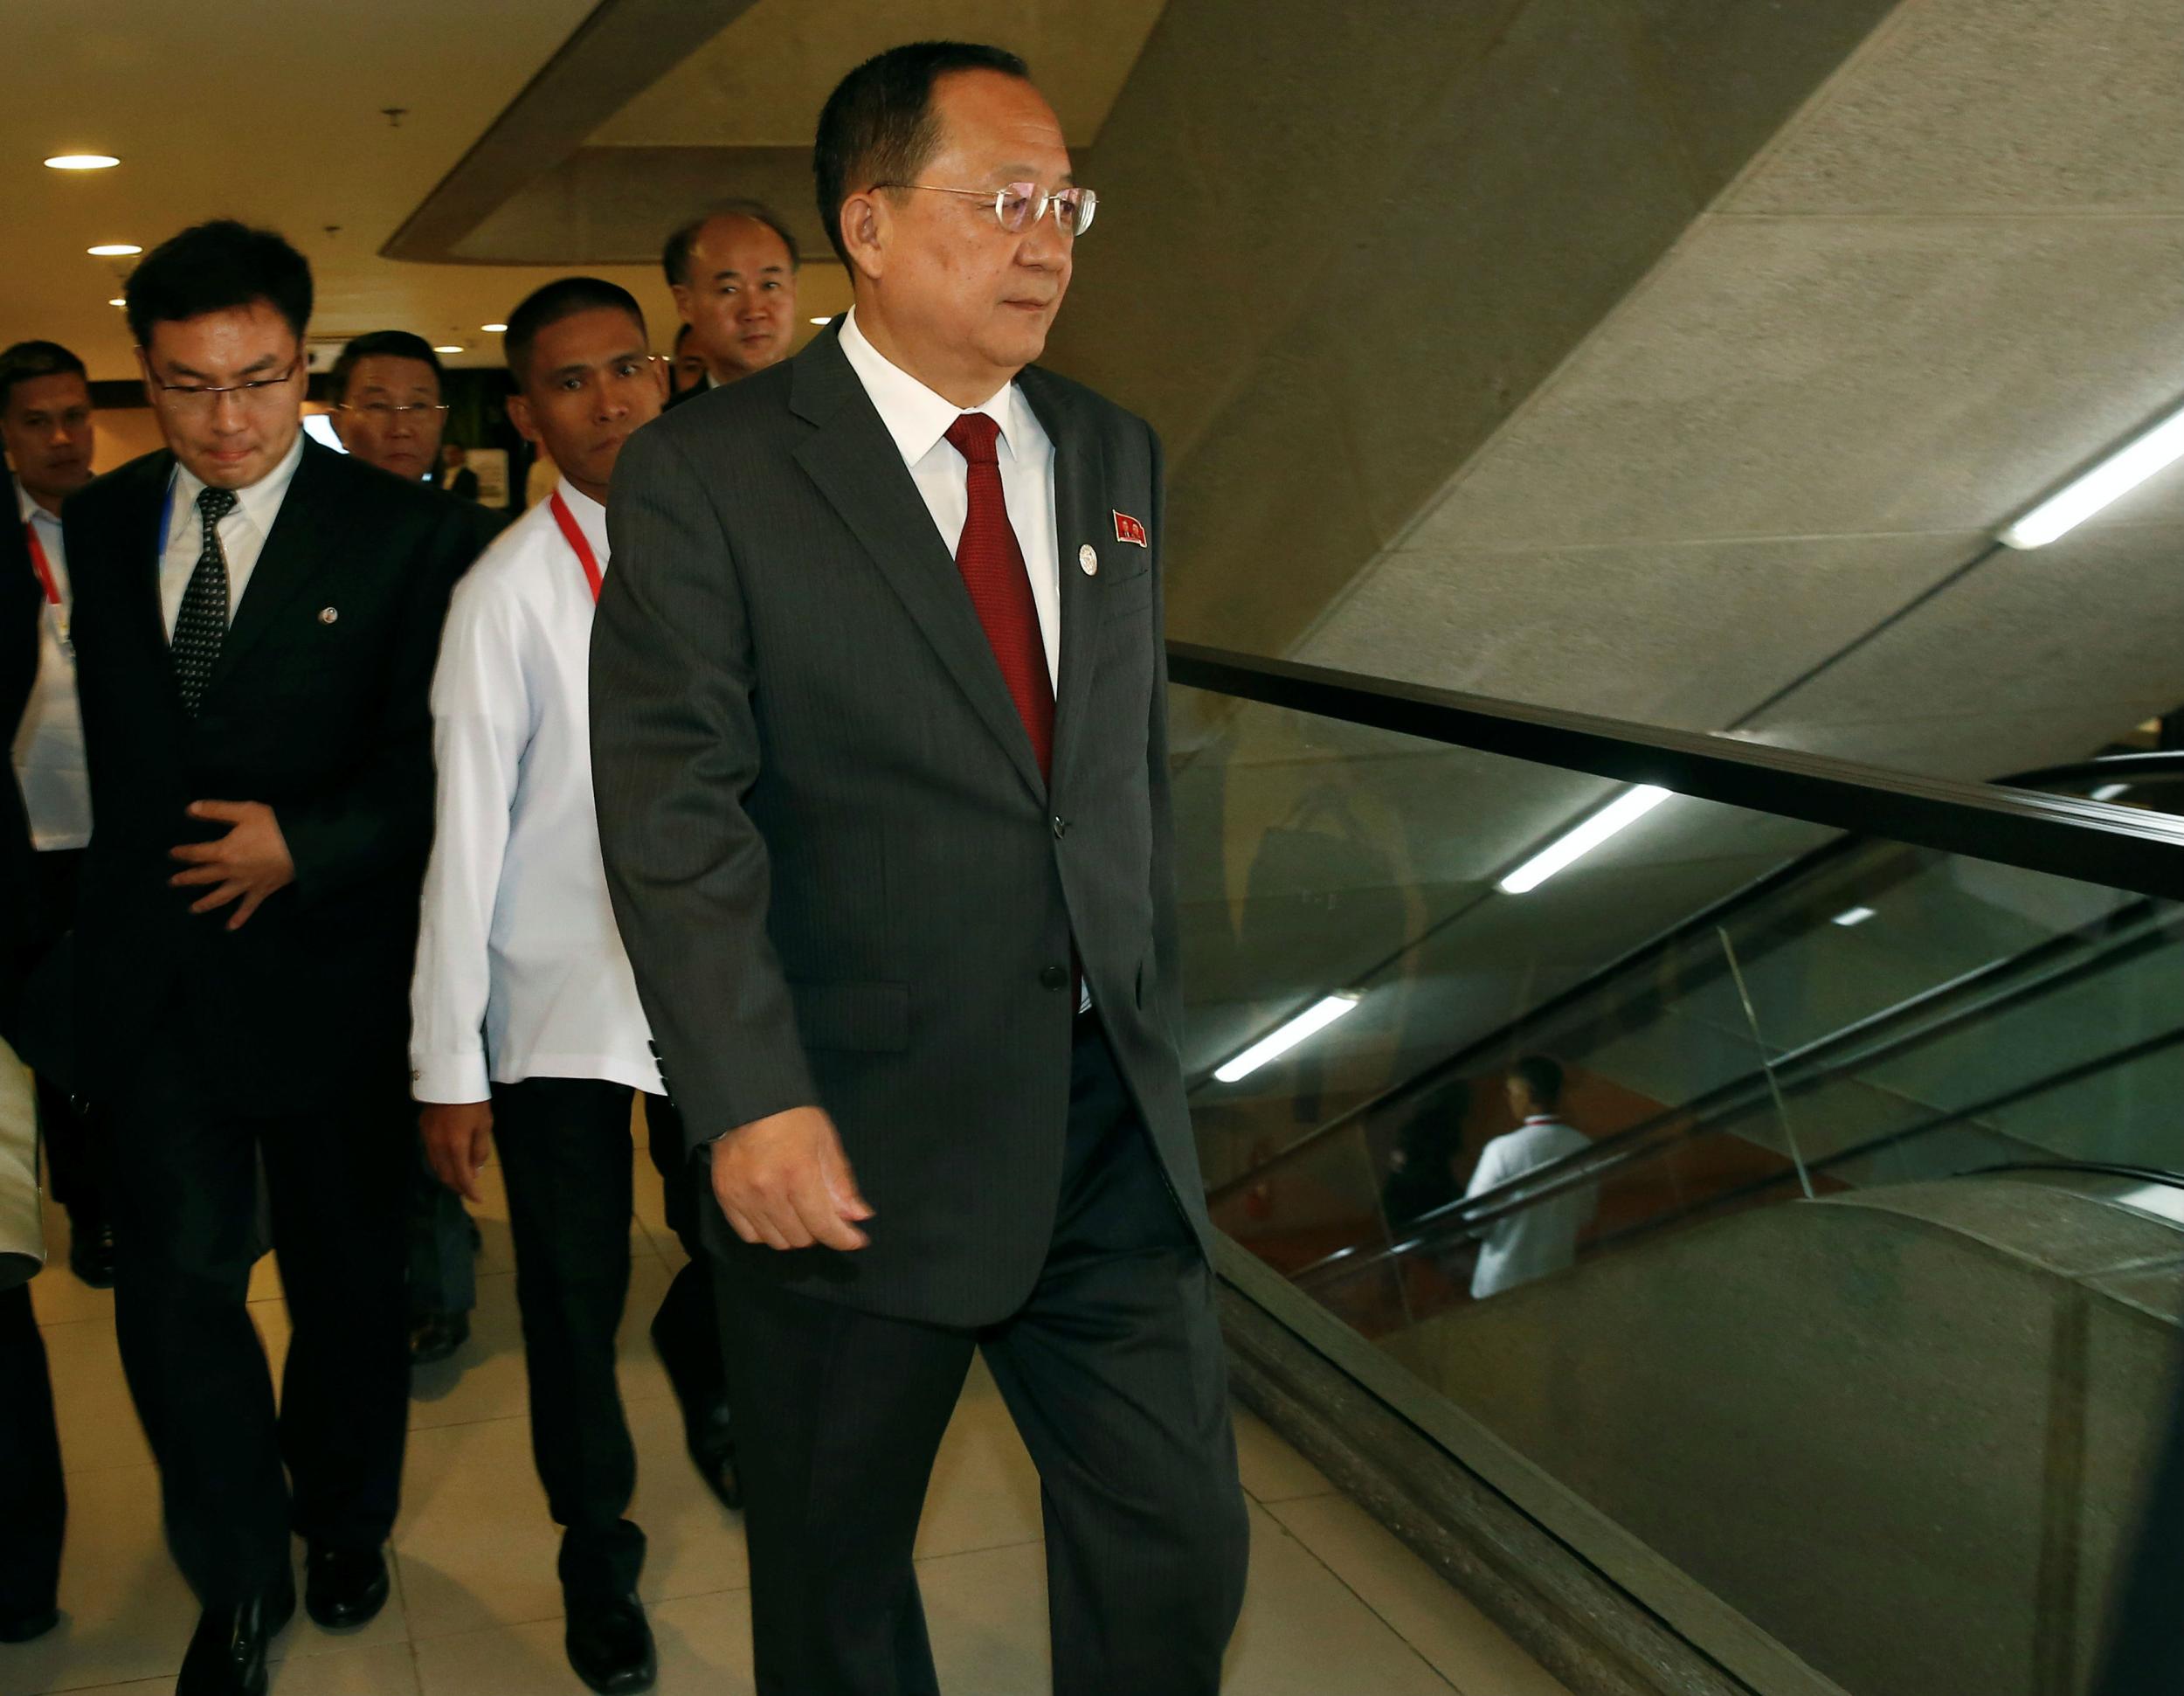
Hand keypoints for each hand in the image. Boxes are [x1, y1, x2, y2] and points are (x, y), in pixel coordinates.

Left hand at [169, 800, 295, 929]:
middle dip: (186, 879)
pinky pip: (248, 907)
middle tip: (173, 882)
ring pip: (220, 897)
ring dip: (205, 903)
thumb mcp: (244, 811)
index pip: (196, 853)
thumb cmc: (274, 827)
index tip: (172, 854)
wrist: (304, 846)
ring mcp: (245, 884)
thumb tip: (190, 808)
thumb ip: (216, 810)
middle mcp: (230, 871)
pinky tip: (230, 927)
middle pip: (203, 877)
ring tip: (193, 909)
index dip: (182, 853)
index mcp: (224, 851)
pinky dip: (239, 918)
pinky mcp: (261, 891)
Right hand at [421, 1100, 493, 1202]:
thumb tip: (475, 1171)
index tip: (478, 1199)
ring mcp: (427, 1138)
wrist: (450, 1078)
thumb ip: (480, 1150)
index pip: (462, 1177)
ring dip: (448, 1176)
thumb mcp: (484, 1125)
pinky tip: (449, 1162)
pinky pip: (430, 1154)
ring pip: (436, 1166)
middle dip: (458, 1187)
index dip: (470, 1191)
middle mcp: (438, 1147)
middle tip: (469, 1191)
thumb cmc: (473, 1101)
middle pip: (445, 1176)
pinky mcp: (422, 1130)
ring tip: (460, 1179)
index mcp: (456, 1146)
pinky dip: (440, 1164)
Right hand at [709, 1105, 872, 1251]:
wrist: (747, 1101)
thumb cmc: (792, 1117)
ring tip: (800, 1213)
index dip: (843, 1239)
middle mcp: (768, 1191)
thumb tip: (858, 1217)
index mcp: (798, 1174)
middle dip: (819, 1232)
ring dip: (794, 1234)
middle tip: (824, 1215)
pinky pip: (750, 1235)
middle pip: (801, 1238)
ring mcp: (743, 1196)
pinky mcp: (725, 1197)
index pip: (823, 1226)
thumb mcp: (825, 1142)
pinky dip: (767, 1232)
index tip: (856, 1240)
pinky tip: (776, 1215)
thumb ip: (840, 1183)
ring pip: (776, 1241)